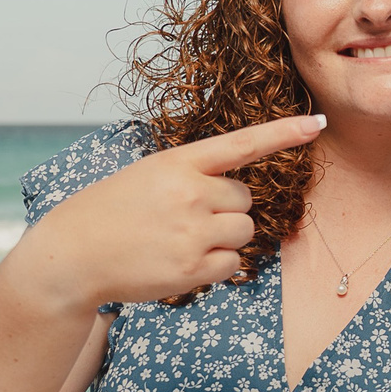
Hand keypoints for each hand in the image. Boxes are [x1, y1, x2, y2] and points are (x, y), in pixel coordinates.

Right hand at [17, 115, 325, 311]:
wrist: (72, 253)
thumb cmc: (112, 211)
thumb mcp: (148, 175)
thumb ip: (193, 177)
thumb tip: (240, 196)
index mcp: (178, 162)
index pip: (242, 144)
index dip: (283, 133)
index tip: (318, 123)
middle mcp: (189, 193)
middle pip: (245, 199)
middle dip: (226, 209)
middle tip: (184, 217)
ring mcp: (192, 232)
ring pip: (244, 232)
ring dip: (224, 237)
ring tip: (182, 239)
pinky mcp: (191, 268)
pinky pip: (233, 263)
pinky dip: (216, 265)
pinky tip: (182, 261)